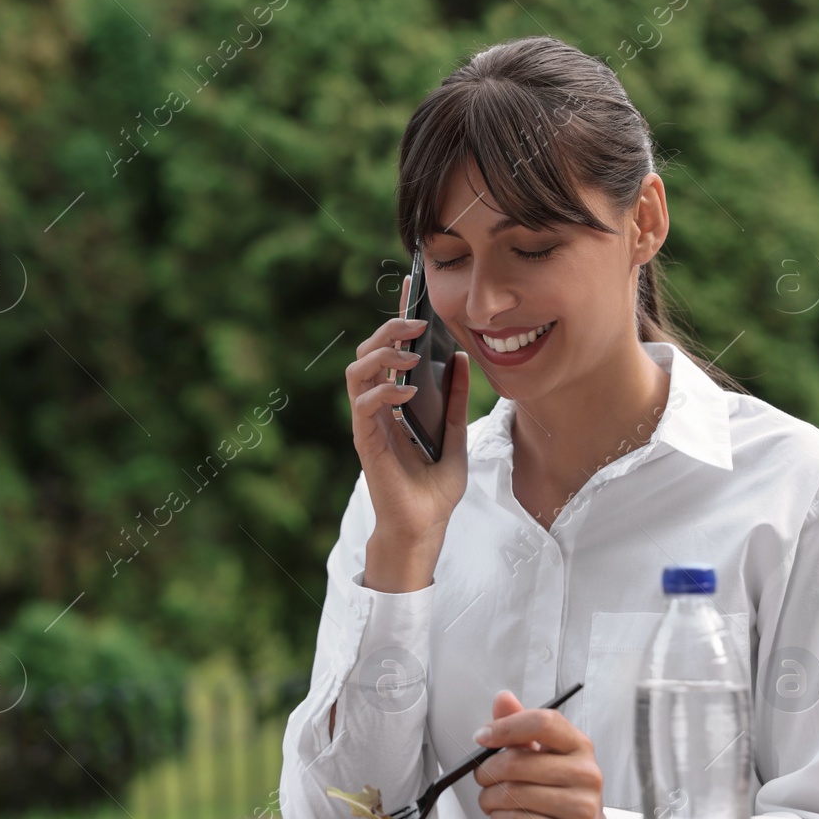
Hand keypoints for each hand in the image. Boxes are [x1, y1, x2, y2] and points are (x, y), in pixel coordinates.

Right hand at [346, 273, 470, 591]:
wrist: (426, 526)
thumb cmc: (435, 488)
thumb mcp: (456, 434)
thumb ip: (457, 400)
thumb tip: (462, 358)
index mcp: (396, 402)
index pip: (389, 351)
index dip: (397, 320)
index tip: (411, 291)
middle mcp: (378, 409)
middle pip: (367, 353)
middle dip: (388, 330)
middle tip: (417, 323)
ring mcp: (368, 423)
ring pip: (357, 371)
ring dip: (382, 356)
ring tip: (410, 356)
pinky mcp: (366, 441)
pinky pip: (364, 405)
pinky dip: (384, 391)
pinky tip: (407, 392)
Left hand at [472, 690, 624, 818]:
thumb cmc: (560, 793)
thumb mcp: (545, 755)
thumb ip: (521, 725)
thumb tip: (503, 698)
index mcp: (579, 745)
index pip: (543, 722)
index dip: (505, 727)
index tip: (482, 737)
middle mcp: (586, 773)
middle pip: (518, 762)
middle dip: (486, 770)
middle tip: (480, 776)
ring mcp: (581, 807)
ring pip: (512, 794)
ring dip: (488, 797)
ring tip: (490, 798)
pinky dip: (498, 818)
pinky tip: (503, 816)